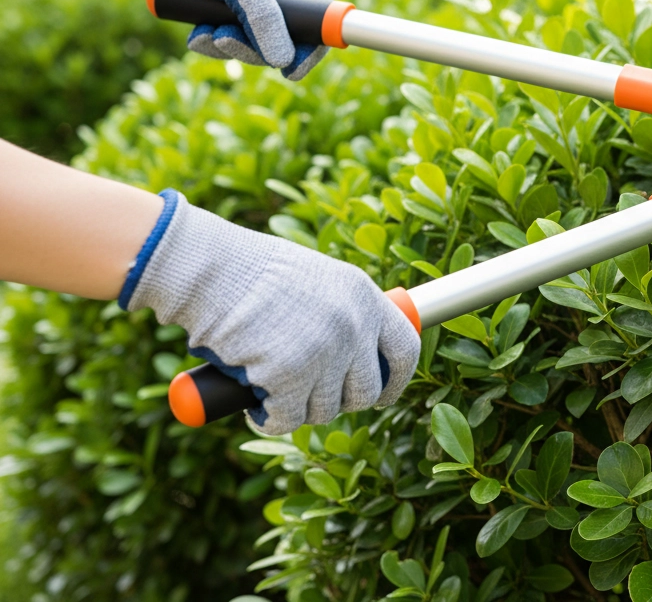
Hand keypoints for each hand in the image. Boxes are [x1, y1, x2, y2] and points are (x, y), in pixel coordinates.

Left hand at [108, 0, 330, 80]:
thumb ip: (263, 19)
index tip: (290, 72)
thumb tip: (284, 61)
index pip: (321, 20)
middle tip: (223, 42)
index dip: (310, 49)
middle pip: (286, 37)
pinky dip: (215, 39)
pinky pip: (234, 34)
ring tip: (202, 35)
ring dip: (228, 45)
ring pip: (256, 40)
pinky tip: (196, 33)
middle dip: (253, 48)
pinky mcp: (231, 1)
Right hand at [121, 190, 418, 433]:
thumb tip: (358, 358)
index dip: (396, 379)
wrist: (211, 268)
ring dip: (300, 408)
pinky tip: (256, 407)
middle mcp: (353, 326)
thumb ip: (344, 313)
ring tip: (274, 387)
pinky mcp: (288, 377)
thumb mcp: (319, 280)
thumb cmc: (255, 273)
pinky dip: (270, 419)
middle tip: (310, 394)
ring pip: (325, 410)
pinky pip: (287, 419)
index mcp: (365, 298)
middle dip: (339, 400)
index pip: (405, 350)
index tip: (383, 394)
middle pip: (365, 391)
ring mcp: (323, 353)